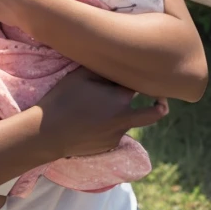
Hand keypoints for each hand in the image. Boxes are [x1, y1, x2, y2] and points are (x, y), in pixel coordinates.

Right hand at [28, 67, 167, 160]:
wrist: (49, 132)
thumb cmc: (64, 97)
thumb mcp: (82, 74)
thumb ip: (104, 68)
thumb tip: (117, 62)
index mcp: (121, 98)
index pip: (142, 84)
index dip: (142, 78)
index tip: (145, 72)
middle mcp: (126, 118)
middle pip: (155, 112)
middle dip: (160, 104)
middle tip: (161, 100)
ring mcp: (118, 136)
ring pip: (131, 121)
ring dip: (127, 114)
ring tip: (108, 108)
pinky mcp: (109, 147)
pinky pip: (117, 133)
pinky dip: (112, 126)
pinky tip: (94, 121)